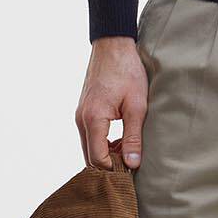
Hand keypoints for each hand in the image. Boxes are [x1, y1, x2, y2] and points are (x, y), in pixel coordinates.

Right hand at [78, 36, 146, 169]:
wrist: (113, 45)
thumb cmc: (127, 71)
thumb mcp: (137, 106)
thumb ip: (133, 137)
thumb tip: (132, 163)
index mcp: (93, 119)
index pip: (98, 159)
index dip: (114, 170)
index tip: (132, 172)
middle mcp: (81, 119)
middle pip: (90, 157)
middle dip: (109, 165)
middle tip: (131, 164)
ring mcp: (80, 114)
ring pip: (89, 147)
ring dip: (106, 154)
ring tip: (128, 151)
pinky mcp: (84, 111)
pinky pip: (89, 136)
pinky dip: (102, 143)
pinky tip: (120, 139)